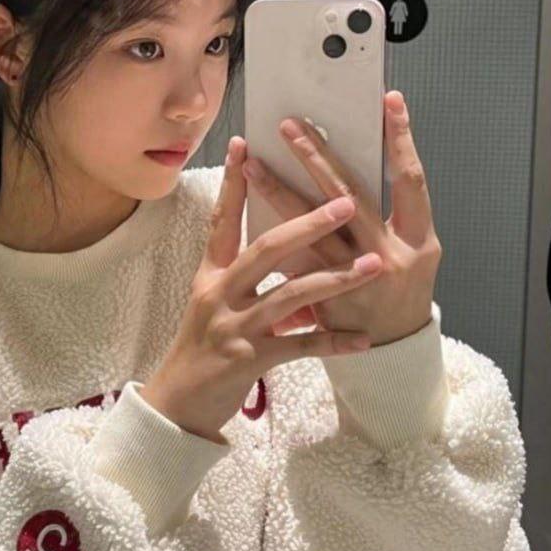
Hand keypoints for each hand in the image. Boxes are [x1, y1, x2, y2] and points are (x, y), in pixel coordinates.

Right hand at [141, 140, 385, 441]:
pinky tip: (362, 341)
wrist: (177, 405)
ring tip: (372, 266)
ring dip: (335, 279)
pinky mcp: (249, 360)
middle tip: (346, 202)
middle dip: (308, 223)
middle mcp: (220, 294)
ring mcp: (234, 327)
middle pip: (266, 248)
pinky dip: (333, 343)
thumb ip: (239, 273)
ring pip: (290, 295)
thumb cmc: (201, 349)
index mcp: (211, 275)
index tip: (246, 145)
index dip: (234, 183)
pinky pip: (300, 347)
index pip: (222, 220)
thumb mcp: (211, 303)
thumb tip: (277, 242)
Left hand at [239, 90, 442, 347]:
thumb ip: (388, 213)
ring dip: (279, 192)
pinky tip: (247, 215)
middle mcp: (390, 256)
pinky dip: (272, 240)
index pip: (411, 179)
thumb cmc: (400, 292)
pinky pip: (295, 264)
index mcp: (418, 239)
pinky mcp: (327, 301)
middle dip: (318, 157)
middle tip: (291, 126)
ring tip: (253, 163)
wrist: (393, 353)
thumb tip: (349, 162)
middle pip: (350, 196)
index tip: (389, 101)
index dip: (402, 139)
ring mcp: (356, 281)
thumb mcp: (411, 251)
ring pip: (311, 228)